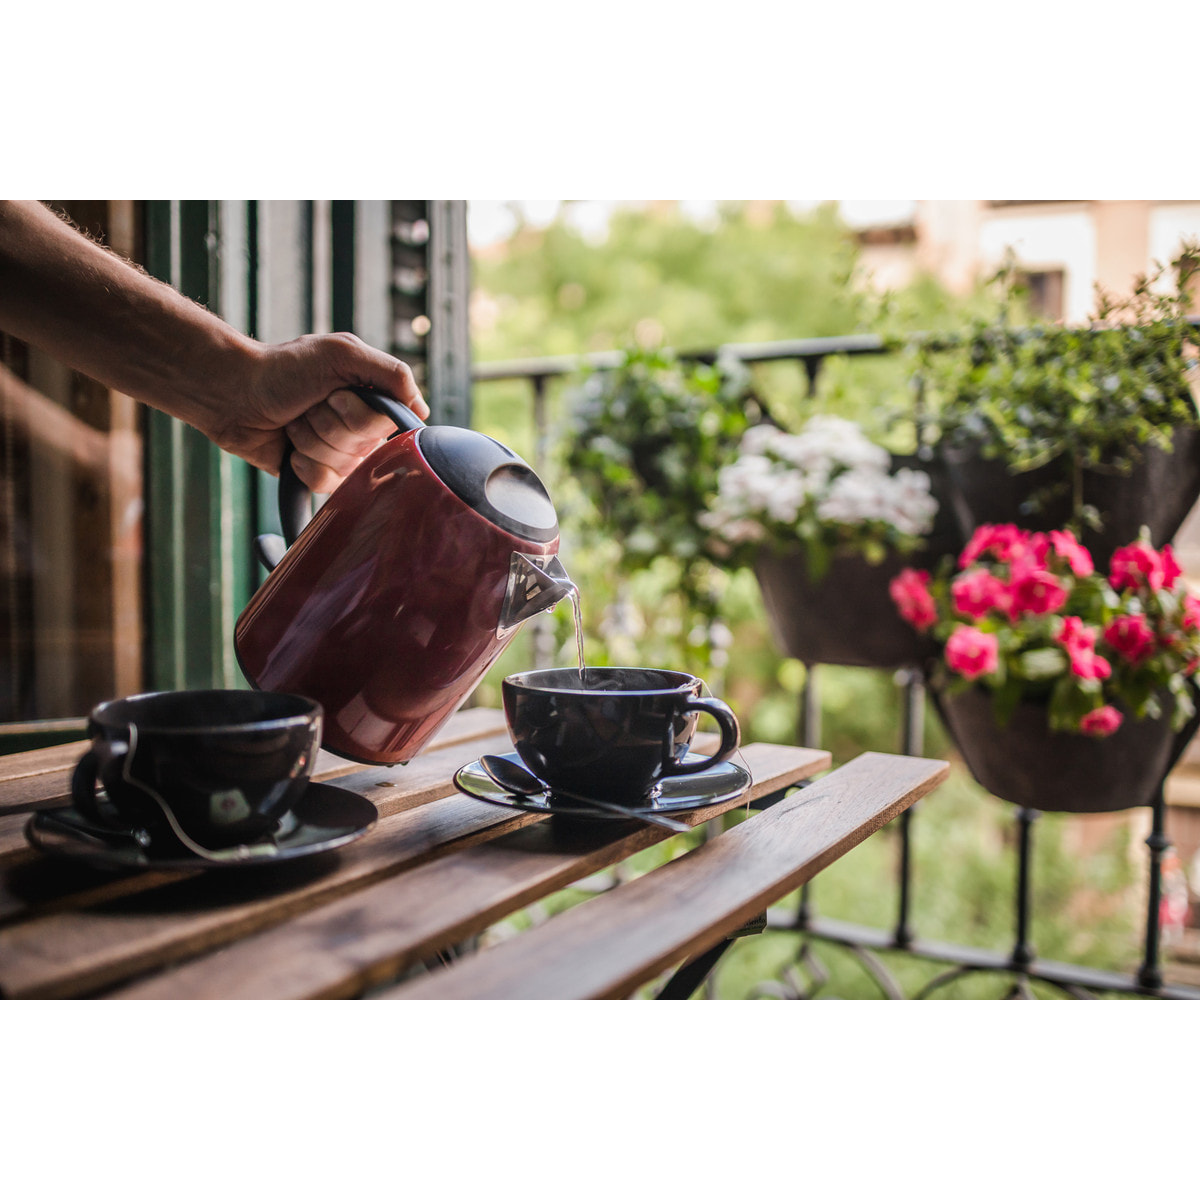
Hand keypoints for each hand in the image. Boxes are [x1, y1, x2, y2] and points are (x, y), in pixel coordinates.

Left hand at [211, 332, 430, 493]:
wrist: (233, 392)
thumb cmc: (283, 367)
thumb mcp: (342, 353)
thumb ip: (393, 373)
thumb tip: (421, 410)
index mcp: (372, 398)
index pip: (390, 425)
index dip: (359, 416)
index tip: (334, 395)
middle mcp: (361, 428)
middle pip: (364, 448)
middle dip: (330, 426)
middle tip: (310, 406)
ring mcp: (339, 452)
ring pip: (343, 467)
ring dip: (311, 441)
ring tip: (294, 421)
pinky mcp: (317, 473)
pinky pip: (325, 484)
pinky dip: (302, 463)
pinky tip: (288, 445)